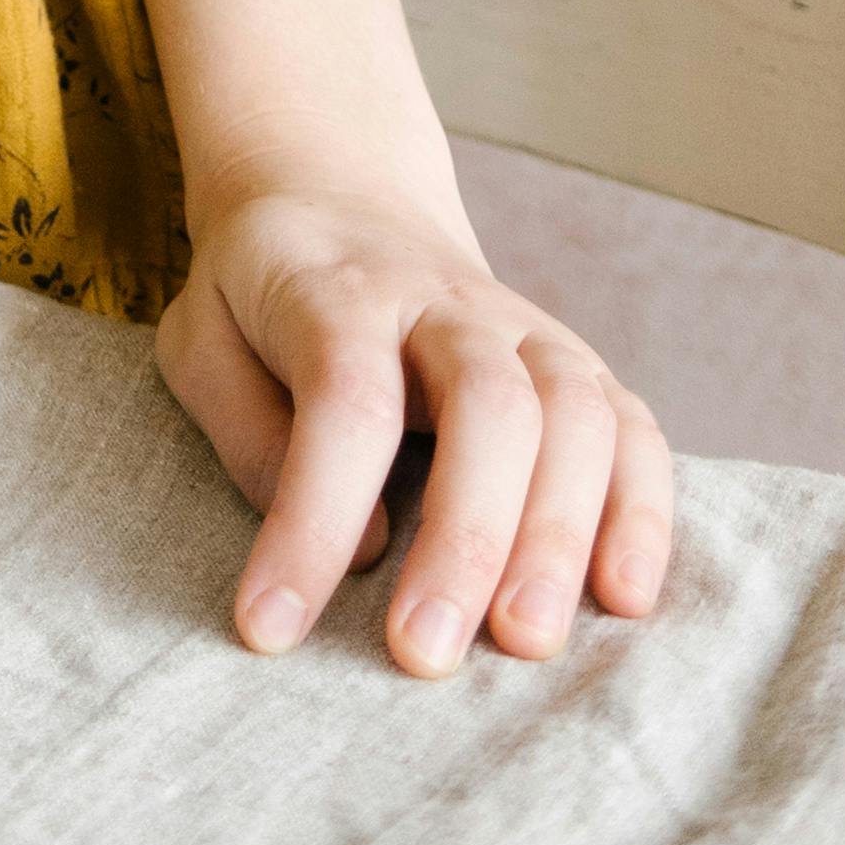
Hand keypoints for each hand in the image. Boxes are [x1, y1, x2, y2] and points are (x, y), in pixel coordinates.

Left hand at [160, 190, 673, 669]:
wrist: (337, 189)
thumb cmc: (259, 294)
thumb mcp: (202, 336)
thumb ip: (247, 428)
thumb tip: (362, 547)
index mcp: (337, 289)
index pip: (342, 403)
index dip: (311, 522)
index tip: (271, 627)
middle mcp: (445, 302)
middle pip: (487, 405)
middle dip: (465, 540)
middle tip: (424, 656)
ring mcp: (524, 328)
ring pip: (574, 414)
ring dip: (561, 536)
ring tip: (525, 643)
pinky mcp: (575, 364)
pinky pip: (633, 429)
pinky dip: (643, 511)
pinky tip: (625, 599)